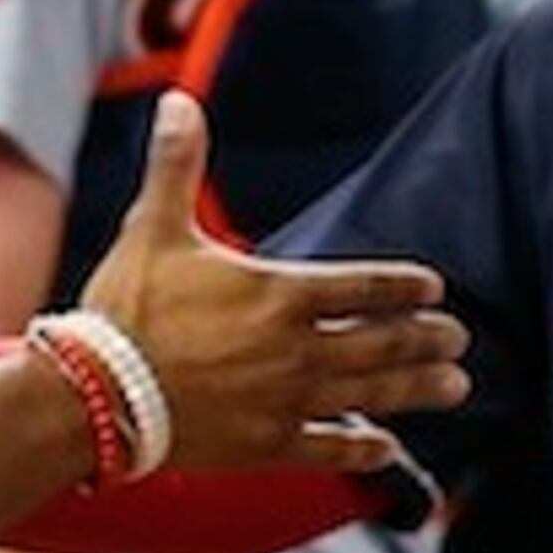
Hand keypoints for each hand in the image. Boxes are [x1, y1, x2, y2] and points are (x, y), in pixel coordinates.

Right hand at [74, 94, 466, 475]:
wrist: (93, 394)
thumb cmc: (124, 309)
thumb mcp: (153, 227)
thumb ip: (177, 165)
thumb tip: (178, 101)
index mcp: (278, 292)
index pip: (364, 287)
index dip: (404, 287)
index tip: (435, 288)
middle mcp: (295, 348)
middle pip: (382, 342)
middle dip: (426, 338)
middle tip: (458, 338)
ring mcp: (286, 401)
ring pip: (371, 394)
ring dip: (418, 389)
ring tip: (454, 386)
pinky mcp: (266, 446)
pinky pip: (330, 451)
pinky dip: (363, 450)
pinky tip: (386, 449)